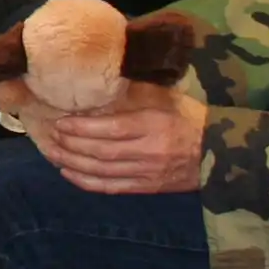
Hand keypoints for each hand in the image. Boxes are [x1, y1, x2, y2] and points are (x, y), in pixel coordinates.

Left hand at [40, 83, 208, 196]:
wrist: (219, 151)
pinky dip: (88, 182)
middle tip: (49, 138)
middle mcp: (149, 151)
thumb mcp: (168, 98)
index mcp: (154, 124)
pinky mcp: (148, 187)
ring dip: (74, 164)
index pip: (111, 129)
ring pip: (103, 171)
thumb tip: (104, 81)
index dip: (83, 128)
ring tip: (53, 154)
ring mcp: (147, 172)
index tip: (61, 122)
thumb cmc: (190, 118)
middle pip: (102, 152)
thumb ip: (138, 92)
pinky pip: (112, 188)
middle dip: (72, 146)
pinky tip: (69, 174)